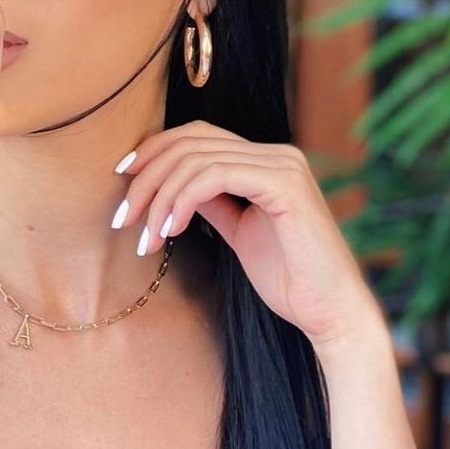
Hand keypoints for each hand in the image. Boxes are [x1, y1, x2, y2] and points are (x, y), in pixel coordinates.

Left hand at [112, 120, 382, 349]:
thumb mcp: (236, 231)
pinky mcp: (285, 184)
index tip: (121, 182)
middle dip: (145, 179)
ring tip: (145, 239)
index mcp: (265, 161)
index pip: (196, 136)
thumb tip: (168, 185)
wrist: (329, 312)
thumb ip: (209, 202)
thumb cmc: (287, 279)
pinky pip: (214, 176)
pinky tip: (169, 231)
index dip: (153, 151)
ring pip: (195, 160)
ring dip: (158, 199)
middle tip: (122, 219)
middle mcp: (276, 154)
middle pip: (189, 144)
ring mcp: (283, 165)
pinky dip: (182, 201)